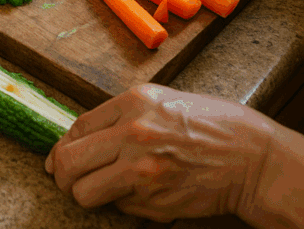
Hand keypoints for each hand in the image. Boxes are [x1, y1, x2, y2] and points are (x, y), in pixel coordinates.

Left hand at [45, 84, 274, 222]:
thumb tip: (79, 139)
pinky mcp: (155, 201)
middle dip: (61, 175)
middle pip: (70, 161)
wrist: (251, 158)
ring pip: (85, 192)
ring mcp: (143, 170)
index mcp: (133, 102)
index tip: (57, 158)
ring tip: (97, 189)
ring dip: (85, 194)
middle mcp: (133, 134)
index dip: (61, 147)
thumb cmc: (207, 125)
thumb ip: (119, 116)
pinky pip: (119, 207)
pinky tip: (142, 191)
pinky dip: (122, 203)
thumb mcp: (158, 101)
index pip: (77, 127)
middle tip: (64, 179)